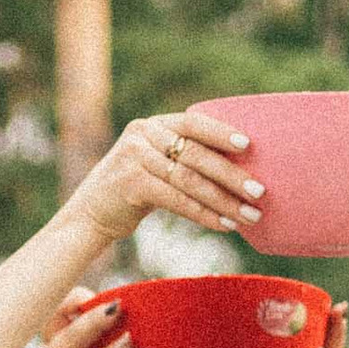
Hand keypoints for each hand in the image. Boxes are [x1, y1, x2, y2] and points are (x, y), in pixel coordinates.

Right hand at [67, 110, 262, 251]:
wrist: (89, 214)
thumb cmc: (133, 191)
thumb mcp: (155, 165)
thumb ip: (183, 159)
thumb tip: (239, 172)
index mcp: (152, 125)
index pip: (193, 122)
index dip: (221, 132)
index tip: (249, 145)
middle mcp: (142, 135)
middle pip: (196, 154)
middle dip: (231, 175)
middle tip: (259, 192)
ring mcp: (134, 158)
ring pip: (189, 180)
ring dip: (223, 200)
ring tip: (248, 215)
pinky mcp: (131, 184)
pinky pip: (176, 199)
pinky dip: (203, 214)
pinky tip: (223, 225)